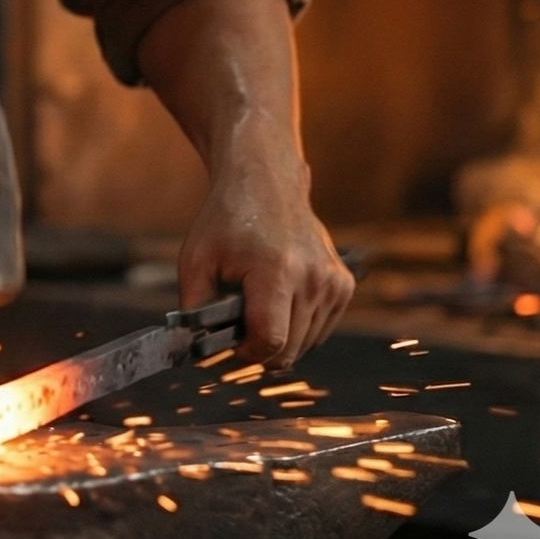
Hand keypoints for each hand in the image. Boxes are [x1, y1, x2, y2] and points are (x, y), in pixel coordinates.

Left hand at [178, 156, 353, 368]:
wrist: (266, 184)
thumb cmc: (227, 221)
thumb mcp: (195, 261)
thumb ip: (195, 310)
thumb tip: (196, 350)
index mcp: (276, 272)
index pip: (271, 342)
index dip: (246, 353)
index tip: (230, 343)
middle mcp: (313, 279)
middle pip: (289, 350)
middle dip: (259, 349)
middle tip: (237, 326)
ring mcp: (333, 283)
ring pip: (306, 345)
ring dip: (280, 338)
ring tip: (256, 306)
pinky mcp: (344, 285)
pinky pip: (320, 330)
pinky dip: (298, 327)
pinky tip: (278, 301)